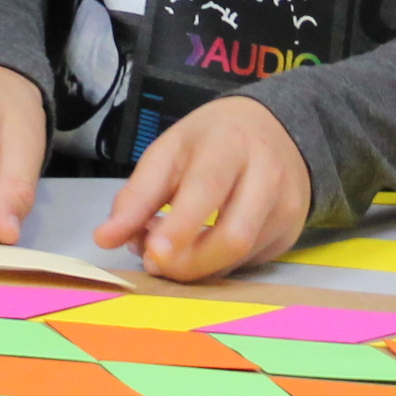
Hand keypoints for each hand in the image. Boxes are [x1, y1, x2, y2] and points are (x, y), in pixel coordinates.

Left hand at [90, 97, 309, 282]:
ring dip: (197, 266)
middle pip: (233, 236)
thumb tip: (105, 239)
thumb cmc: (212, 141)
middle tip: (153, 260)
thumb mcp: (169, 152)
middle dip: (188, 262)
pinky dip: (215, 264)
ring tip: (172, 251)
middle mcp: (267, 174)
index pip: (207, 189)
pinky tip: (200, 247)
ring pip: (241, 256)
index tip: (153, 253)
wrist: (276, 129)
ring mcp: (285, 207)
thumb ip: (137, 196)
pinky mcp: (290, 233)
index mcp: (229, 143)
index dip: (180, 227)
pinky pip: (248, 263)